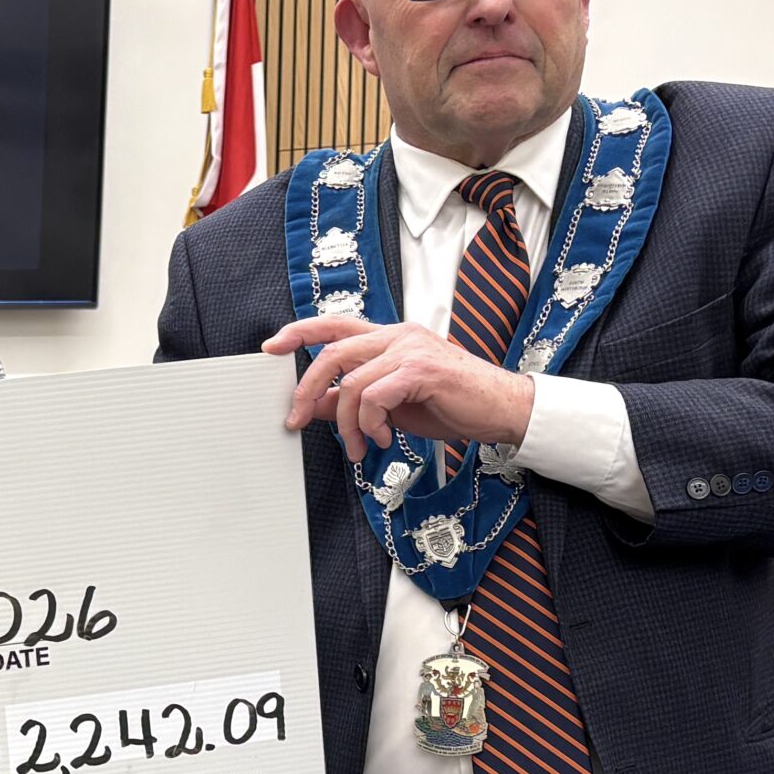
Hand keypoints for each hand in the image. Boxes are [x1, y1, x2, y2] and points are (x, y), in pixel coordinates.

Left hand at [264, 315, 534, 462]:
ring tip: (359, 447)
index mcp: (390, 337)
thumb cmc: (452, 405)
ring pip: (351, 383)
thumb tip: (318, 406)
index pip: (335, 326)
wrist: (502, 410)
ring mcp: (411, 349)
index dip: (299, 332)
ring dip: (347, 424)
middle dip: (307, 391)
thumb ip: (355, 400)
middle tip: (297, 420)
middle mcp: (398, 335)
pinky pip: (374, 396)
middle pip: (332, 354)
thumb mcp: (393, 405)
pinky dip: (370, 423)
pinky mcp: (421, 370)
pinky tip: (382, 439)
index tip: (270, 347)